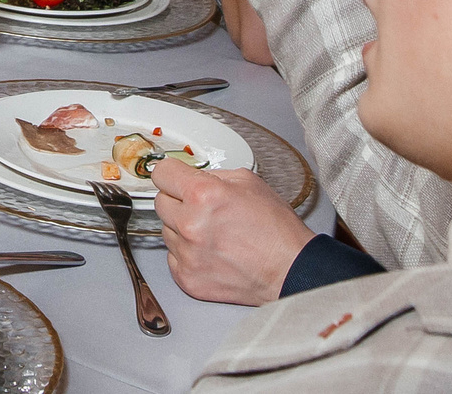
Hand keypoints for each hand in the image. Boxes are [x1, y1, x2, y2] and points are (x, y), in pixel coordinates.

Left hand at [154, 159, 317, 305]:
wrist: (290, 270)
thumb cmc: (275, 230)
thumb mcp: (248, 182)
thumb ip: (213, 176)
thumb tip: (191, 176)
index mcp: (202, 194)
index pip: (162, 173)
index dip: (172, 174)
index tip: (175, 178)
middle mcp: (190, 225)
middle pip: (161, 202)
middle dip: (179, 202)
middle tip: (203, 209)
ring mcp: (187, 254)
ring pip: (167, 230)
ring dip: (183, 229)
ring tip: (213, 234)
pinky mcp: (188, 278)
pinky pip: (173, 257)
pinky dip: (188, 254)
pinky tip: (211, 252)